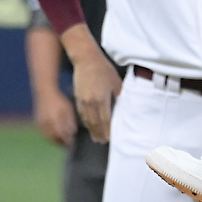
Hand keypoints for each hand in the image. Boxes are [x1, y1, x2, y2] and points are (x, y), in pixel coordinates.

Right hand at [33, 89, 76, 146]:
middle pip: (53, 138)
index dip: (65, 140)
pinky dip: (49, 136)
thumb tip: (72, 133)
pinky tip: (55, 135)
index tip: (71, 143)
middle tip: (66, 144)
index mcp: (55, 119)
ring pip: (47, 137)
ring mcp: (41, 123)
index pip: (60, 135)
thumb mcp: (67, 109)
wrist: (44, 93)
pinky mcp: (37, 122)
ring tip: (61, 141)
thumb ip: (70, 121)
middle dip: (60, 142)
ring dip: (54, 141)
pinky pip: (43, 133)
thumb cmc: (59, 101)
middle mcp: (46, 123)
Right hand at [60, 24, 121, 142]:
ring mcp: (82, 100)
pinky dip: (85, 121)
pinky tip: (89, 126)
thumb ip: (119, 95)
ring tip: (96, 137)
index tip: (110, 137)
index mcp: (101, 98)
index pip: (105, 119)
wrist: (85, 59)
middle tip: (102, 142)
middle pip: (95, 122)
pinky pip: (82, 113)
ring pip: (87, 119)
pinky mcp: (77, 97)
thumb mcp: (116, 81)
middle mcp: (91, 101)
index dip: (107, 129)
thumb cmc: (103, 68)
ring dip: (91, 129)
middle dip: (99, 133)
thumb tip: (123, 106)